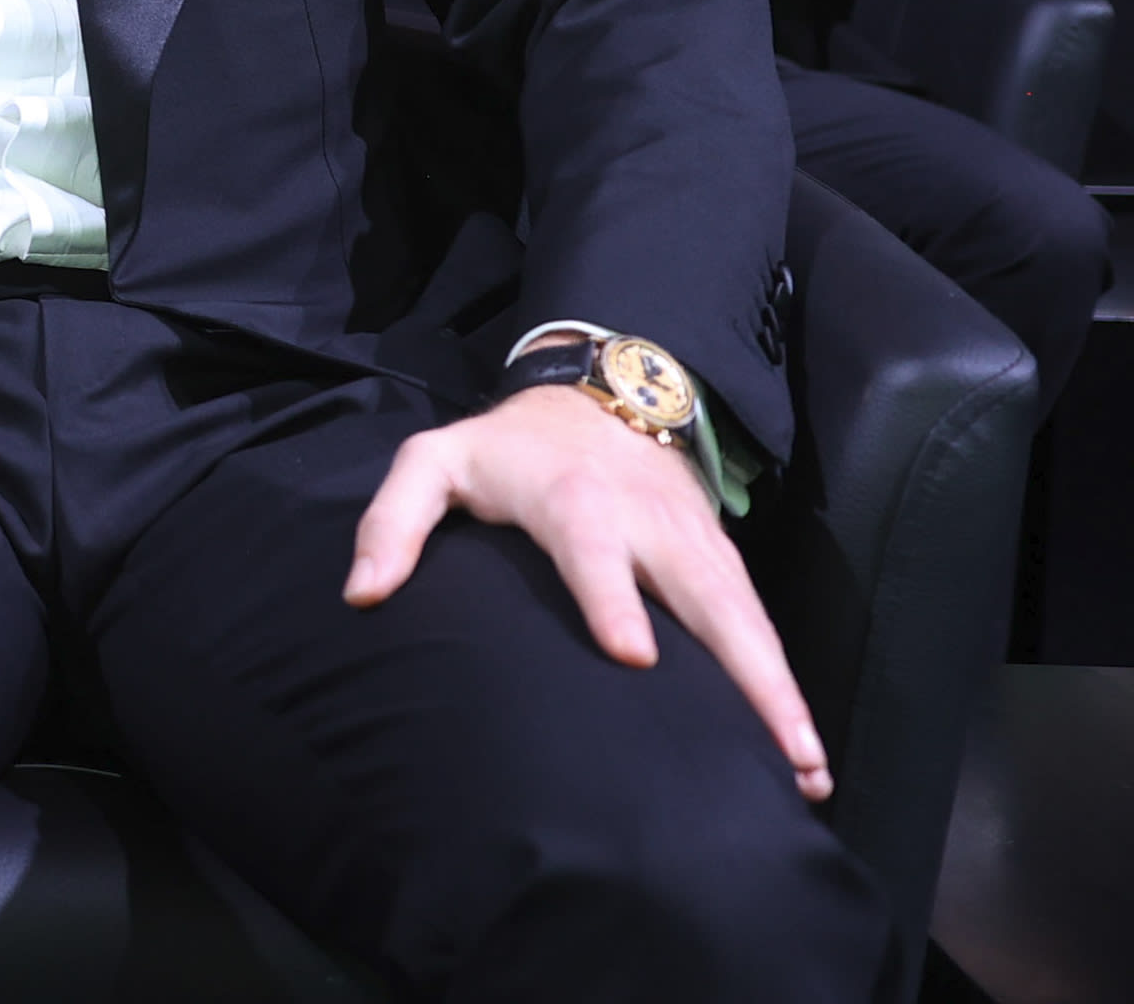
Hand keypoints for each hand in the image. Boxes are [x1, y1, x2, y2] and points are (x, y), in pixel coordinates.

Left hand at [349, 385, 830, 797]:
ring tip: (804, 772)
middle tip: (772, 748)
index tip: (633, 654)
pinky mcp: (721, 560)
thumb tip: (363, 594)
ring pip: (747, 618)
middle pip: (704, 594)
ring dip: (780, 692)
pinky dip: (784, 682)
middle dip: (743, 670)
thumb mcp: (435, 461)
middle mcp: (647, 523)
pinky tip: (799, 750)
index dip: (612, 596)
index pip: (593, 547)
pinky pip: (758, 624)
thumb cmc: (507, 448)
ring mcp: (695, 543)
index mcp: (572, 499)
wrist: (600, 395)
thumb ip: (392, 520)